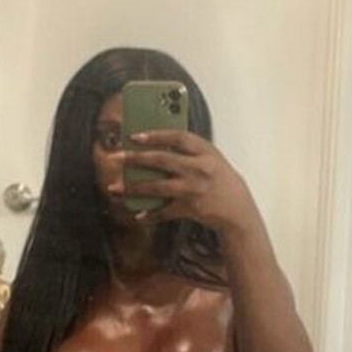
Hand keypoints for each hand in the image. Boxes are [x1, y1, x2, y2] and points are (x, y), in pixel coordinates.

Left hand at [111, 131, 257, 233]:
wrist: (237, 207)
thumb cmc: (219, 178)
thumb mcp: (210, 157)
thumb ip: (187, 150)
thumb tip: (154, 144)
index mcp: (205, 151)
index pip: (178, 137)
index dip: (156, 135)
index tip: (135, 135)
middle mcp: (199, 168)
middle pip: (162, 160)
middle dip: (135, 158)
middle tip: (115, 157)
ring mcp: (193, 189)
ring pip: (157, 186)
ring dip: (133, 188)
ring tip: (114, 187)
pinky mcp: (189, 208)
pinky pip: (164, 211)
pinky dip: (150, 215)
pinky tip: (137, 216)